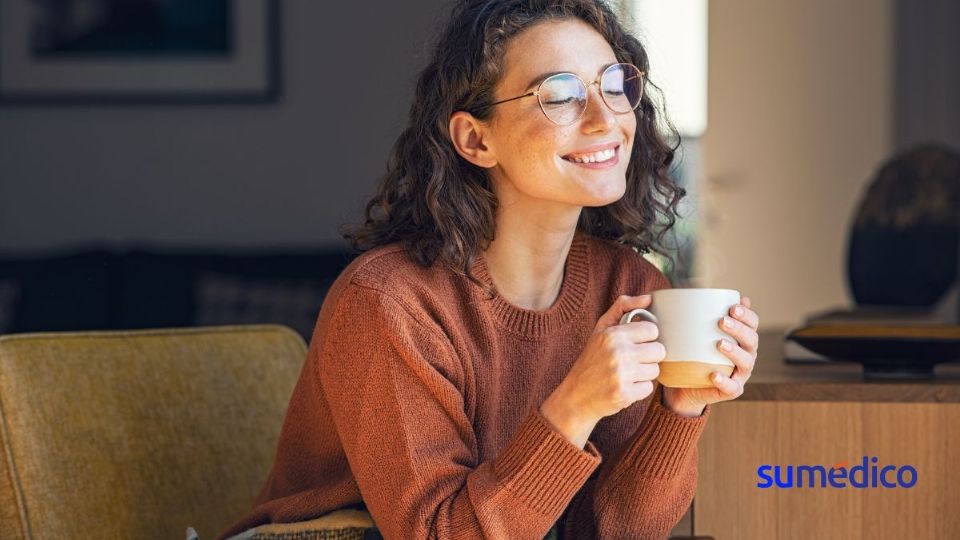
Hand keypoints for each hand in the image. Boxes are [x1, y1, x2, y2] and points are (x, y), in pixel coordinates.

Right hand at [540, 295, 664, 447]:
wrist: (575, 396)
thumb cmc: (591, 360)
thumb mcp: (601, 329)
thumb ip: (623, 307)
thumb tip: (648, 298)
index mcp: (613, 334)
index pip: (652, 330)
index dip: (646, 338)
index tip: (634, 344)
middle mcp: (618, 352)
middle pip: (659, 351)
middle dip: (648, 357)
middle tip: (632, 361)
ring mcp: (621, 374)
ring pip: (655, 370)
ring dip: (644, 374)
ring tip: (626, 374)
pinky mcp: (625, 394)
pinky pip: (648, 388)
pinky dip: (638, 389)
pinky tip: (624, 387)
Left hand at [662, 296, 760, 415]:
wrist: (684, 386)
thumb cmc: (692, 353)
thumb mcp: (694, 332)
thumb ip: (698, 314)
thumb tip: (695, 288)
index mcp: (741, 339)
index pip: (752, 324)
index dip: (747, 315)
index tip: (732, 307)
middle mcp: (746, 355)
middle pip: (751, 340)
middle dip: (739, 329)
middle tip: (722, 321)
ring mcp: (740, 374)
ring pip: (746, 362)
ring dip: (735, 352)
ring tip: (719, 344)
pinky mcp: (731, 390)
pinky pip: (731, 387)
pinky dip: (724, 381)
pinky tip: (714, 374)